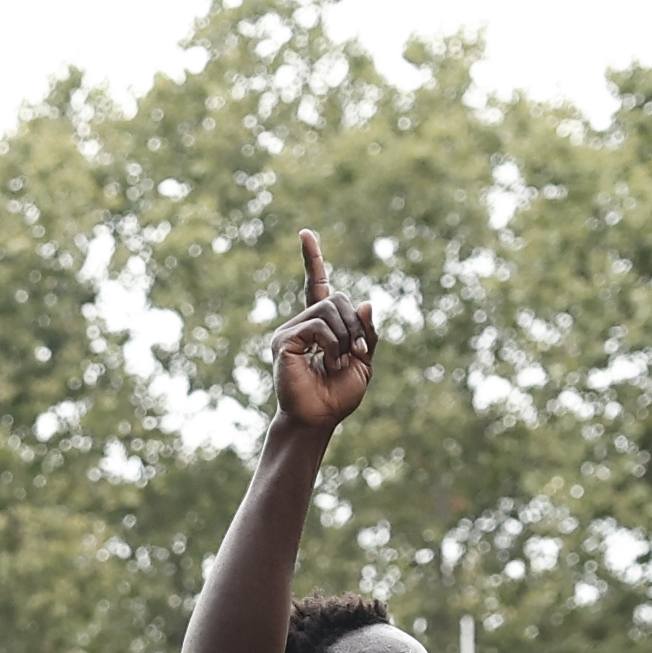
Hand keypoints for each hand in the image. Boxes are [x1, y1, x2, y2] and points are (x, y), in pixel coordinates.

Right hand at [266, 228, 374, 433]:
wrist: (318, 419)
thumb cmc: (338, 395)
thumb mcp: (364, 359)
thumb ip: (367, 332)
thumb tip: (367, 302)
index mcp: (320, 325)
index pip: (315, 285)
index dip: (312, 260)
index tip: (305, 234)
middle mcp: (302, 323)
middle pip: (338, 297)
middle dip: (357, 325)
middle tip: (358, 354)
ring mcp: (290, 331)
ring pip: (331, 309)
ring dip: (347, 337)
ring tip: (340, 363)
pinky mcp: (284, 341)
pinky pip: (319, 325)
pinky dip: (333, 343)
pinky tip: (328, 363)